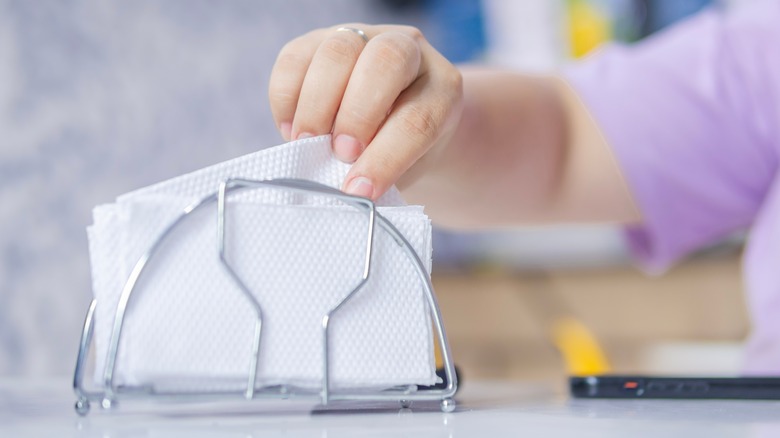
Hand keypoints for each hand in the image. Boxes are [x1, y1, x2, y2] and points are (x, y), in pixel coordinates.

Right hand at [269, 24, 462, 199]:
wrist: (387, 121)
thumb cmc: (400, 151)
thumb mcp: (406, 167)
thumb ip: (383, 172)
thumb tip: (346, 189)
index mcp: (442, 88)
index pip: (419, 118)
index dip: (386, 157)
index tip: (360, 190)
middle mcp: (408, 50)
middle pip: (385, 61)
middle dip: (357, 114)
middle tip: (339, 154)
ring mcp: (363, 37)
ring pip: (338, 50)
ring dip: (317, 104)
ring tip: (306, 143)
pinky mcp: (319, 41)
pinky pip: (295, 57)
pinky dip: (287, 96)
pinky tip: (291, 130)